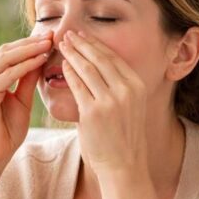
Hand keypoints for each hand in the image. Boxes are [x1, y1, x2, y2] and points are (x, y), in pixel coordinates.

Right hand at [0, 32, 51, 165]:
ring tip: (49, 44)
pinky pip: (7, 75)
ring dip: (29, 50)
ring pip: (5, 59)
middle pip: (5, 51)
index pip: (6, 54)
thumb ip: (28, 80)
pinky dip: (25, 66)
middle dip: (29, 43)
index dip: (28, 45)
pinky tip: (40, 61)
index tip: (49, 38)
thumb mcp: (22, 100)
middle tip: (52, 35)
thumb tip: (40, 58)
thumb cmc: (6, 132)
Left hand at [59, 30, 148, 178]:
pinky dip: (69, 73)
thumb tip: (96, 66)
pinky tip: (62, 65)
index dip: (96, 44)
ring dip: (73, 54)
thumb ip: (116, 86)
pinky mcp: (93, 112)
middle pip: (100, 59)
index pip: (113, 58)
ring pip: (87, 69)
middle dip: (82, 44)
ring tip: (61, 45)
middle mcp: (126, 90)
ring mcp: (110, 101)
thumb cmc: (122, 137)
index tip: (83, 35)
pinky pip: (77, 86)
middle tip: (68, 34)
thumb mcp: (129, 106)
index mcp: (137, 85)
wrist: (123, 165)